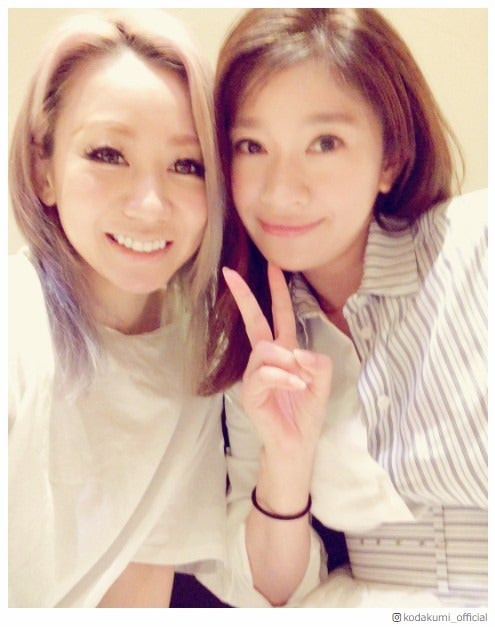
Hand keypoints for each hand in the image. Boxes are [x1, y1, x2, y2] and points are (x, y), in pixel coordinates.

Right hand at [222, 264, 331, 458]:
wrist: (296, 445)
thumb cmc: (306, 413)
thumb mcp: (323, 382)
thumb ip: (318, 361)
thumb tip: (296, 352)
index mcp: (285, 352)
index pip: (279, 316)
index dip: (277, 292)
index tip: (273, 267)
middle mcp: (267, 359)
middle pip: (254, 321)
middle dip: (245, 297)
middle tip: (230, 273)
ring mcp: (255, 375)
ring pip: (265, 350)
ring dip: (286, 362)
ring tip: (299, 382)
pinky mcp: (249, 392)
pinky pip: (264, 373)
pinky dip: (283, 377)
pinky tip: (295, 386)